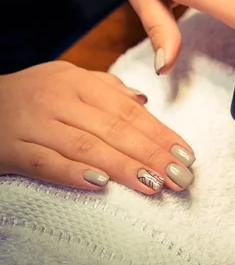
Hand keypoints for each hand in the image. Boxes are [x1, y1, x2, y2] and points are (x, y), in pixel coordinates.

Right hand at [0, 62, 194, 193]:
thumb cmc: (33, 92)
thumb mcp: (68, 78)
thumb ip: (107, 89)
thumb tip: (144, 101)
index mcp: (79, 82)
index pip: (129, 111)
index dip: (160, 133)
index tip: (186, 154)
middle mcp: (59, 100)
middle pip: (114, 130)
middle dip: (152, 154)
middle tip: (180, 176)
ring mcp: (35, 125)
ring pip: (86, 147)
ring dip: (123, 167)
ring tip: (154, 184)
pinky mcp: (12, 150)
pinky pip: (46, 164)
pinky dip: (73, 174)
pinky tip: (100, 186)